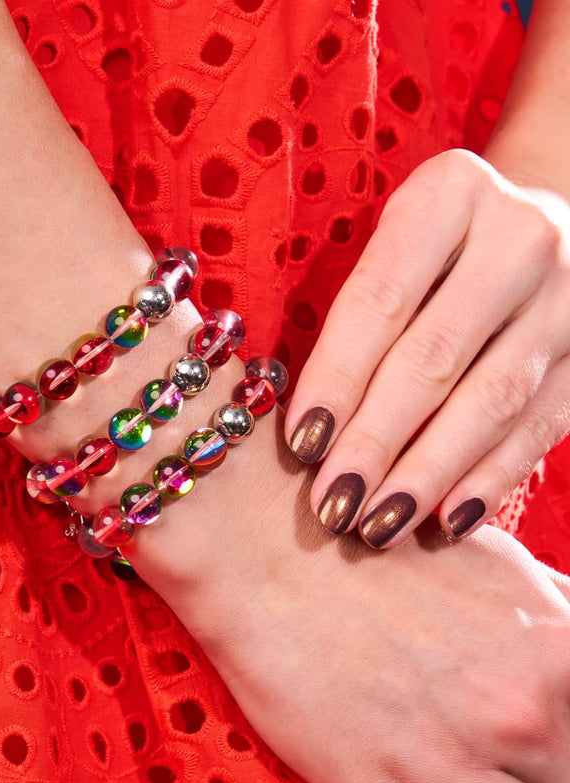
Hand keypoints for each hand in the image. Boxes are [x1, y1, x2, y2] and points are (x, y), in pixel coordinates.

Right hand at [124, 428, 569, 782]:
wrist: (262, 546)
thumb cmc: (367, 542)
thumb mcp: (489, 563)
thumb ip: (549, 620)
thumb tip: (563, 646)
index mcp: (557, 650)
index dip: (567, 743)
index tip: (546, 742)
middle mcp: (521, 712)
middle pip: (566, 780)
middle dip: (544, 768)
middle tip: (491, 746)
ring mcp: (451, 762)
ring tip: (453, 759)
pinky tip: (420, 778)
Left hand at [283, 149, 569, 547]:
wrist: (539, 227)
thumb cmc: (435, 248)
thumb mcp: (395, 244)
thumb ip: (356, 313)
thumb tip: (308, 426)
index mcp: (448, 195)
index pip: (377, 302)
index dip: (336, 380)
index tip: (302, 444)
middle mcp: (519, 237)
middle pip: (432, 357)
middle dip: (376, 442)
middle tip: (333, 505)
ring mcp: (569, 295)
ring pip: (490, 400)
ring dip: (427, 473)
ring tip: (378, 524)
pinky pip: (540, 425)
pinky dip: (489, 476)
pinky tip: (447, 520)